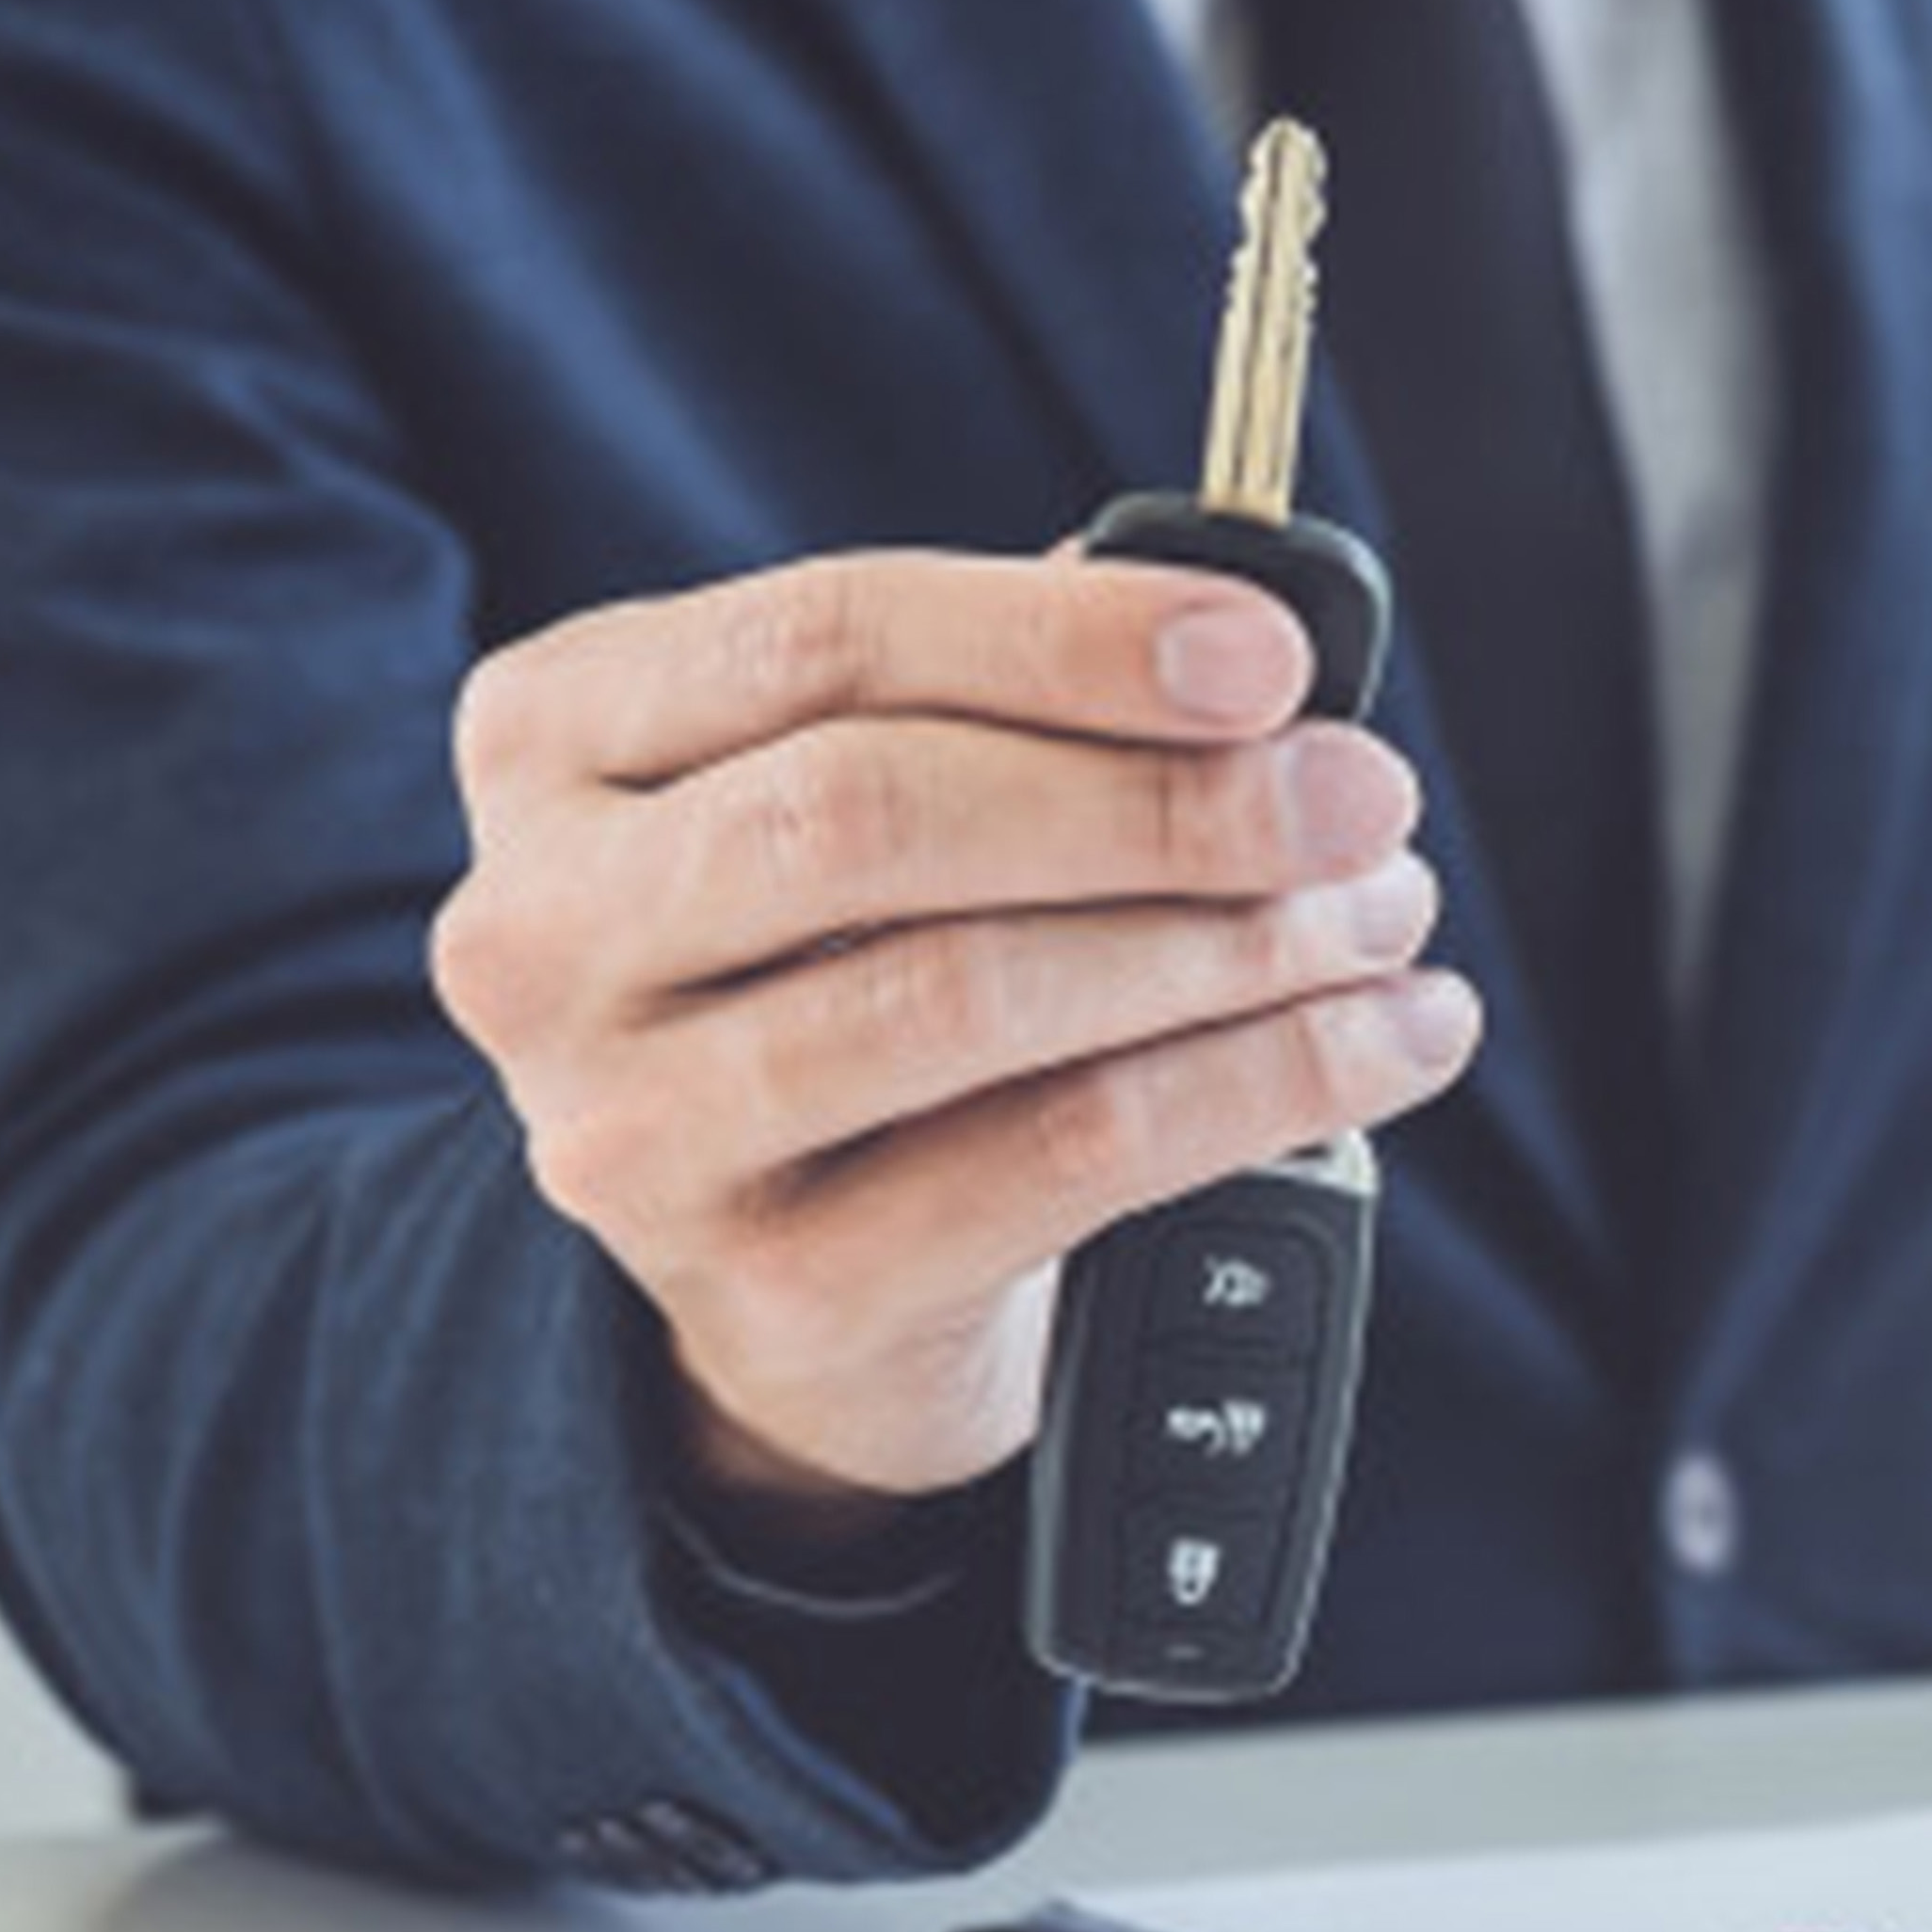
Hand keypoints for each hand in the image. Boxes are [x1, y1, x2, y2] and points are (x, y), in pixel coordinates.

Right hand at [429, 549, 1473, 1553]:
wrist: (803, 1294)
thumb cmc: (861, 978)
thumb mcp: (881, 810)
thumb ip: (1017, 699)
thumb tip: (1250, 637)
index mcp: (555, 740)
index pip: (824, 639)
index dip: (1068, 638)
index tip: (1275, 655)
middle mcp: (544, 931)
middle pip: (878, 814)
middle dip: (1164, 799)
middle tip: (1362, 800)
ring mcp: (637, 1129)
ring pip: (971, 994)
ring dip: (1229, 947)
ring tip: (1383, 917)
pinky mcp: (776, 1289)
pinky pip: (1063, 1159)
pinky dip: (1263, 1089)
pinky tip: (1386, 1044)